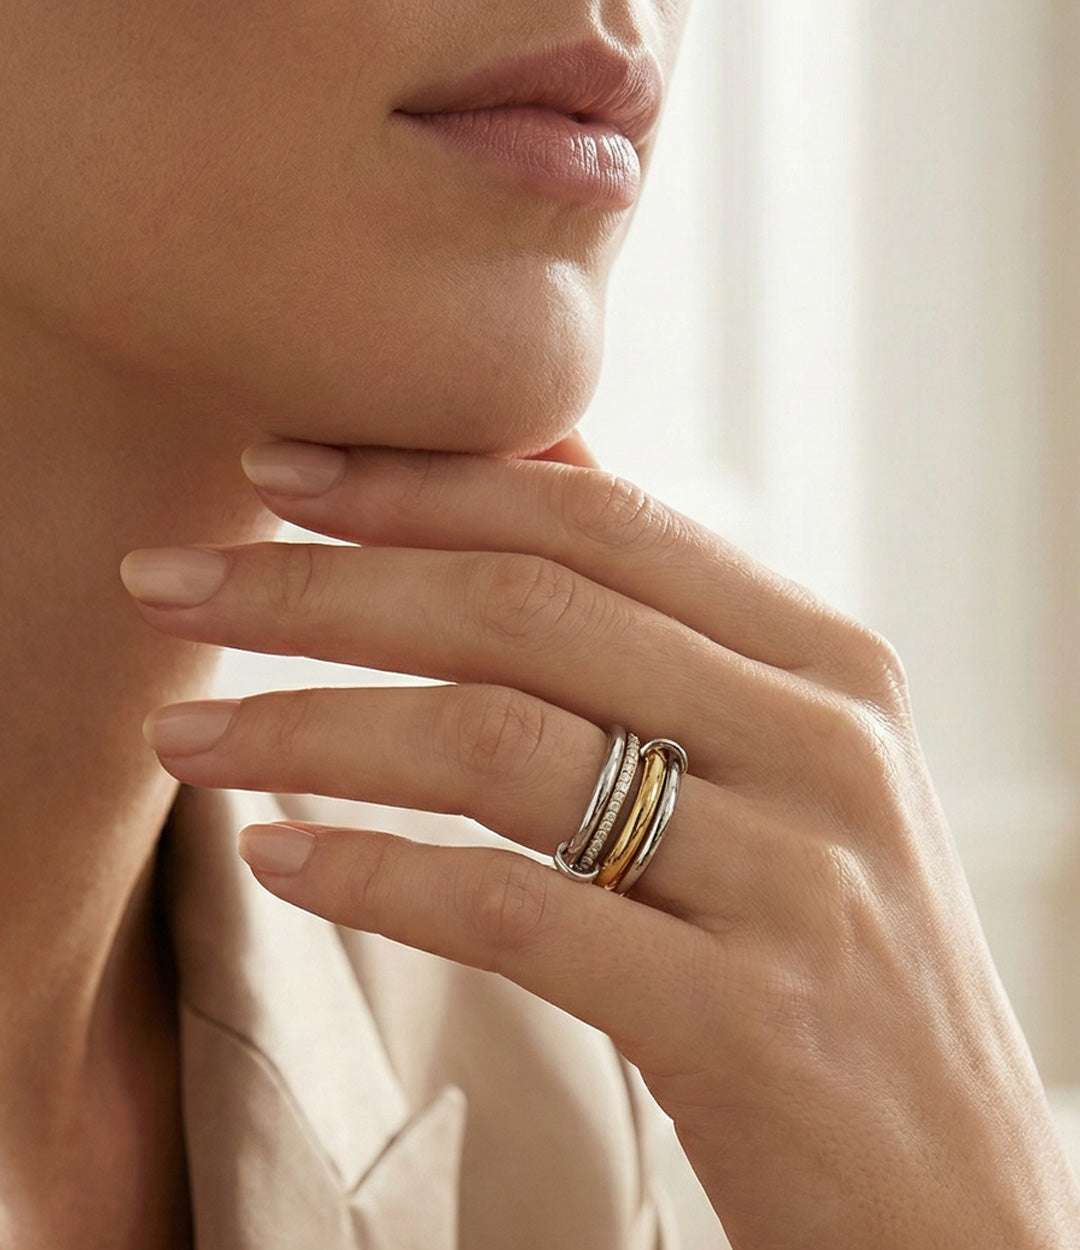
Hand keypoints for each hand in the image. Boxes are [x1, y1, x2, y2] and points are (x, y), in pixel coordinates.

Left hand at [120, 437, 1079, 1247]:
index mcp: (825, 661)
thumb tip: (547, 458)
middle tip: (174, 582)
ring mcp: (791, 877)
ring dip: (314, 728)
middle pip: (528, 610)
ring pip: (503, 746)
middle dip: (324, 587)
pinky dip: (378, 877)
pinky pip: (516, 912)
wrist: (954, 1189)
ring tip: (184, 732)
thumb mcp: (788, 760)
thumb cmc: (833, 947)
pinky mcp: (743, 1020)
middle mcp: (820, 742)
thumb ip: (673, 618)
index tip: (274, 471)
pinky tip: (277, 862)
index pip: (596, 520)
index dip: (421, 485)